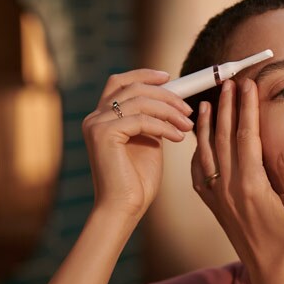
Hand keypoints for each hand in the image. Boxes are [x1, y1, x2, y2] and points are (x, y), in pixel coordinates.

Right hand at [82, 69, 193, 219]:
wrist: (124, 208)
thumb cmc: (138, 180)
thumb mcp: (149, 141)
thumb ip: (151, 120)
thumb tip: (170, 100)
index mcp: (102, 117)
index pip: (120, 82)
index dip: (144, 75)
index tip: (169, 77)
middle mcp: (95, 118)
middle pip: (133, 88)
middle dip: (165, 95)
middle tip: (188, 109)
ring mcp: (96, 124)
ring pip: (140, 101)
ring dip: (169, 111)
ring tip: (188, 126)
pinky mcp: (103, 134)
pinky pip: (141, 120)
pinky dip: (163, 126)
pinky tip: (179, 138)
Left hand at [191, 79, 283, 281]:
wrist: (271, 273)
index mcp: (252, 186)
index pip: (246, 136)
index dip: (246, 108)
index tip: (248, 85)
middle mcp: (229, 188)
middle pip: (222, 137)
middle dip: (225, 106)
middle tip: (227, 82)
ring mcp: (218, 197)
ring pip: (206, 152)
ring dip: (205, 124)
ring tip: (206, 101)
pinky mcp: (213, 205)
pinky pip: (198, 173)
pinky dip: (196, 151)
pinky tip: (197, 140)